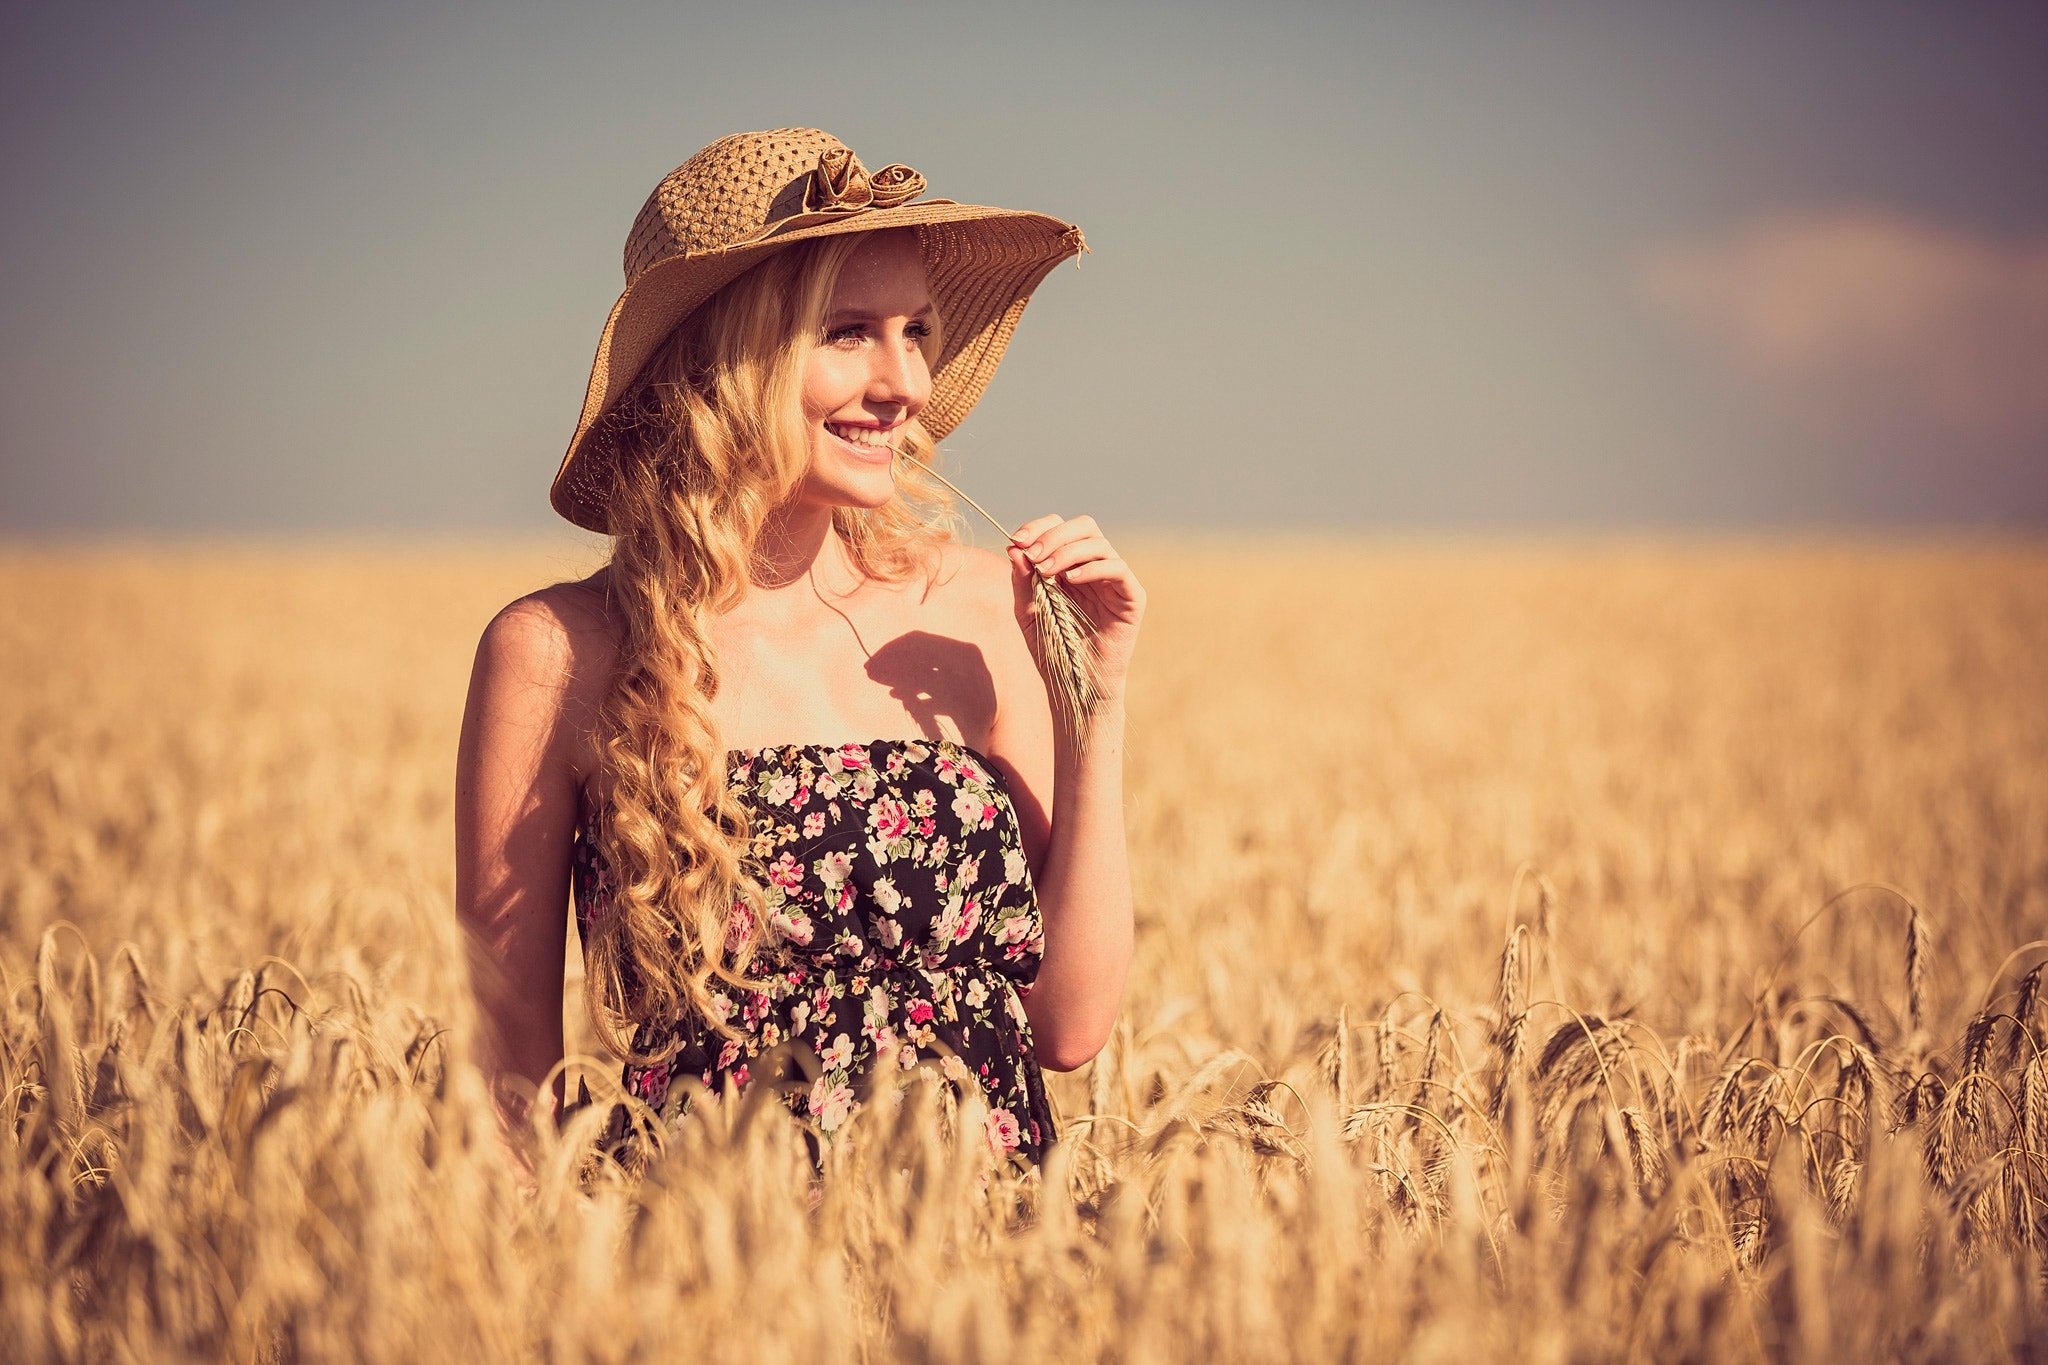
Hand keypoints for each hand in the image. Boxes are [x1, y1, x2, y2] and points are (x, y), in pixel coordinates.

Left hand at [1005, 514, 1145, 701]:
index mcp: (1070, 565)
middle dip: (1054, 535)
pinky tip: (1072, 580)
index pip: (1060, 527)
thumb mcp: (1027, 614)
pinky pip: (1118, 569)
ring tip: (1046, 571)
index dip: (1039, 527)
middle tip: (1033, 555)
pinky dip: (1094, 568)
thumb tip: (1014, 549)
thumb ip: (1022, 582)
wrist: (1077, 684)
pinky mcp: (1132, 597)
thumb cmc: (1053, 651)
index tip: (1017, 541)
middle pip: (1083, 526)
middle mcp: (1094, 567)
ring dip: (1068, 551)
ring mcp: (1115, 580)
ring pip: (1099, 544)